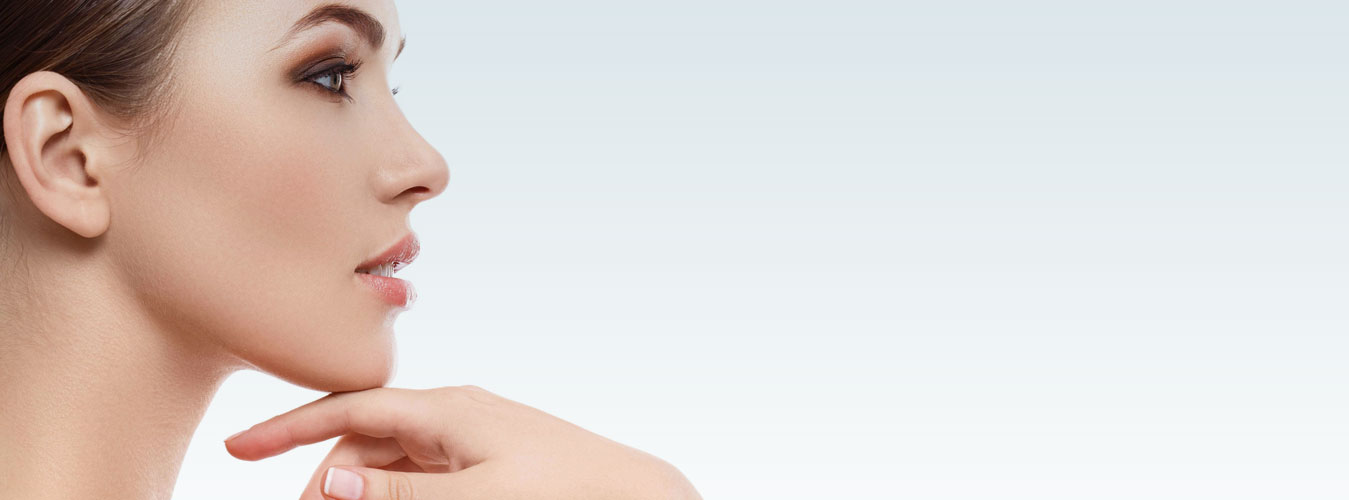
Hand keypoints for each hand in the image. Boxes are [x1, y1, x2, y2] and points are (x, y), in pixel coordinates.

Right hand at [223, 386, 700, 499]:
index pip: (348, 409)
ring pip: (388, 457)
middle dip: (324, 474)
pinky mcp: (482, 458)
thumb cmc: (562, 487)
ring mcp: (468, 435)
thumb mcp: (475, 494)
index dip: (287, 428)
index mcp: (447, 409)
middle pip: (363, 438)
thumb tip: (331, 482)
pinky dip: (390, 489)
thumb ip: (399, 491)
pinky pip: (418, 471)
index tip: (236, 448)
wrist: (631, 492)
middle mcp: (452, 413)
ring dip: (357, 486)